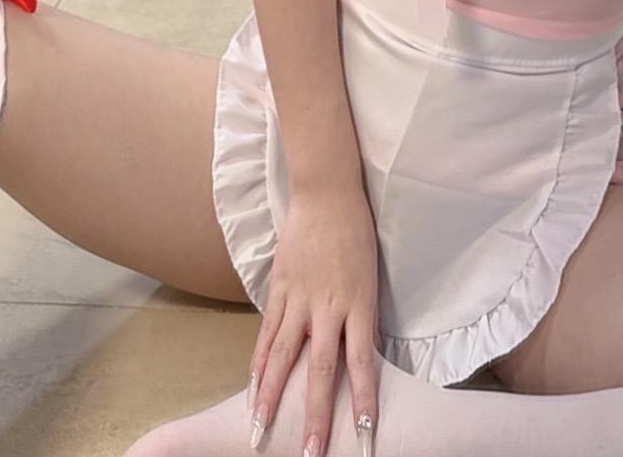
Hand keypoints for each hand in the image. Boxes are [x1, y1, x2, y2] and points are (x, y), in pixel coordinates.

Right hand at [247, 187, 377, 455]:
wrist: (328, 193)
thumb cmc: (356, 235)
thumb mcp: (370, 279)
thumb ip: (361, 320)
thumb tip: (361, 359)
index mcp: (359, 304)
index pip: (364, 363)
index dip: (364, 402)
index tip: (367, 437)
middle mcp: (329, 306)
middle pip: (321, 370)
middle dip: (316, 416)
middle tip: (311, 454)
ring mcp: (299, 298)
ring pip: (284, 357)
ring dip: (273, 398)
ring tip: (262, 431)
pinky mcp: (279, 289)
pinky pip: (267, 334)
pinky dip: (258, 365)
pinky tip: (252, 391)